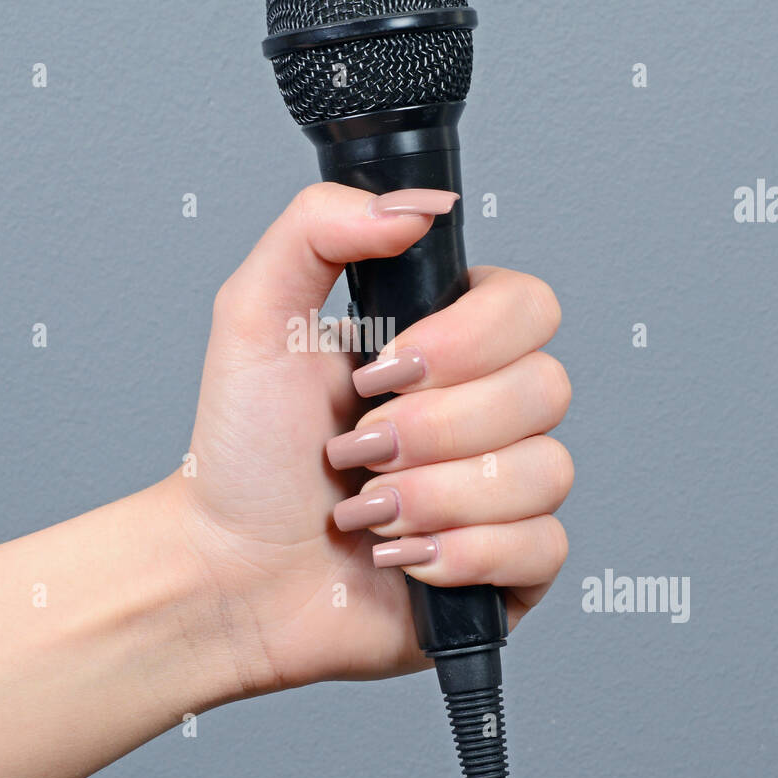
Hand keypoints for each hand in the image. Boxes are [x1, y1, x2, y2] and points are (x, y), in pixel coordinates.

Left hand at [165, 183, 571, 696]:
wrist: (231, 571)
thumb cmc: (242, 456)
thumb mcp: (256, 316)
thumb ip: (320, 228)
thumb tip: (416, 205)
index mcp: (447, 341)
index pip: (530, 306)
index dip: (465, 342)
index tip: (381, 369)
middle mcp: (487, 408)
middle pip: (547, 388)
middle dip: (432, 428)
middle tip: (358, 447)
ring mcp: (505, 488)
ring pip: (546, 471)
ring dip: (434, 497)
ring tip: (367, 508)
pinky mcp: (511, 564)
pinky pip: (542, 547)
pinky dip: (460, 555)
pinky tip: (403, 555)